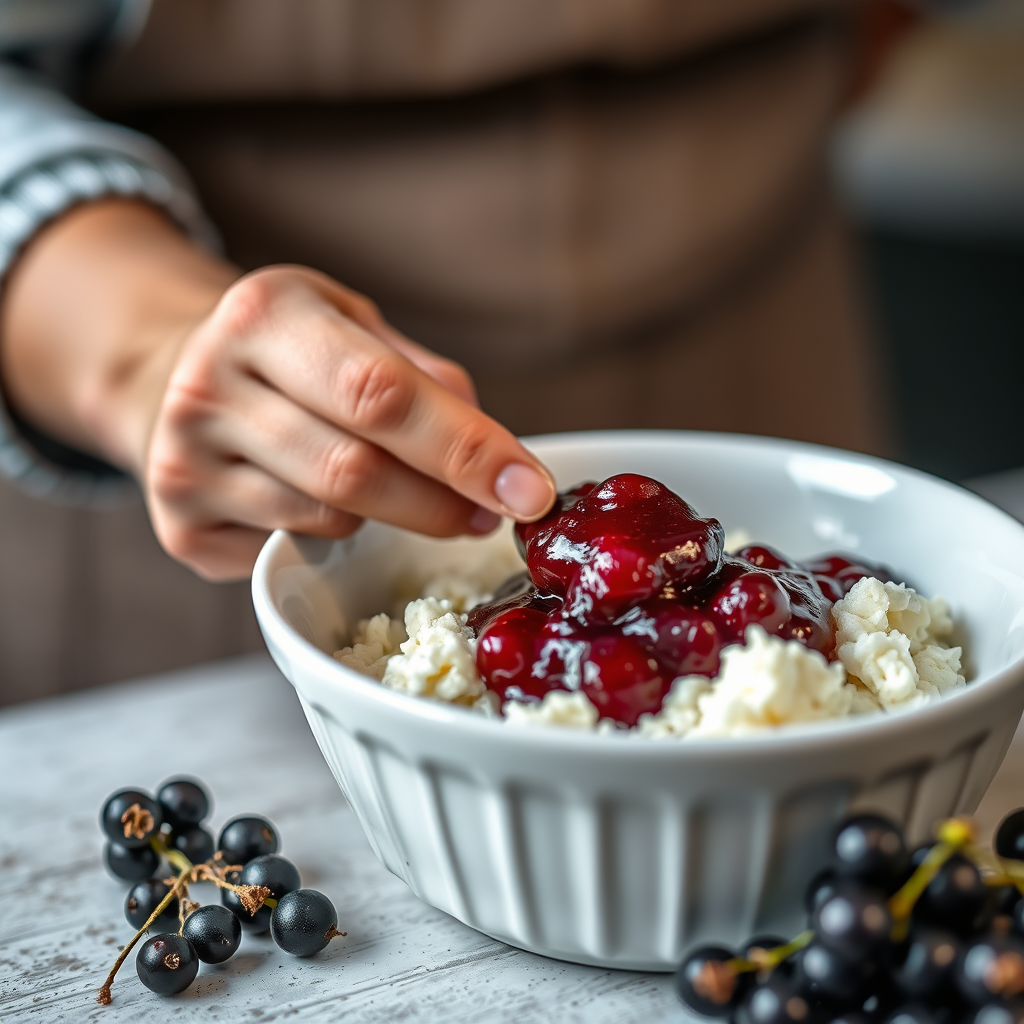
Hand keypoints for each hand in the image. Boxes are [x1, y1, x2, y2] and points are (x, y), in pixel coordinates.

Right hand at [144, 266, 555, 577]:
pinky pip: (291, 551)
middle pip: (355, 470)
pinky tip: (330, 506)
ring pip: (328, 518)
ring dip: (393, 520)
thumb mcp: (353, 325)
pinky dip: (334, 538)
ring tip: (409, 497)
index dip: (465, 449)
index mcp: (265, 315)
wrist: (172, 375)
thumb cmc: (288, 351)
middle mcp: (208, 386)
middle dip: (442, 502)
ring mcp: (182, 462)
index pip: (381, 394)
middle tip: (489, 513)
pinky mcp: (181, 527)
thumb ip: (424, 379)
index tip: (529, 491)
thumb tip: (494, 458)